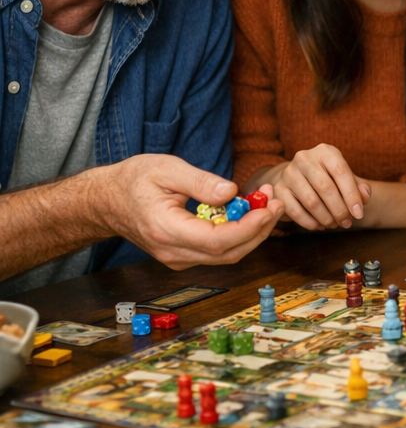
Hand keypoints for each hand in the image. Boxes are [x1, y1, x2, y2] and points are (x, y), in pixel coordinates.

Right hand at [90, 155, 283, 268]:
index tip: (269, 207)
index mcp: (166, 231)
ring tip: (268, 201)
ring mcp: (179, 257)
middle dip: (260, 229)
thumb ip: (200, 182)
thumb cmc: (133, 180)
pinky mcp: (185, 254)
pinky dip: (240, 233)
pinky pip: (220, 250)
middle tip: (277, 201)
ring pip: (228, 255)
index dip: (249, 227)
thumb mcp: (166, 169)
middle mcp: (174, 252)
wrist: (107, 200)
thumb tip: (232, 192)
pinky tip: (249, 210)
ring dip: (254, 231)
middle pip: (229, 253)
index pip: (218, 241)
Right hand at [265, 144, 371, 230]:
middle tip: (346, 223)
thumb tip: (365, 197)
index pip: (341, 171)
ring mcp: (289, 173)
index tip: (359, 214)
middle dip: (339, 210)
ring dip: (326, 218)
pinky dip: (309, 222)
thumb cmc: (328, 178)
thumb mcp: (345, 179)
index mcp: (325, 151)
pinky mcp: (278, 189)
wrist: (299, 178)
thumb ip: (359, 187)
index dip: (352, 195)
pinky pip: (294, 210)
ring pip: (311, 201)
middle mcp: (304, 158)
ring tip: (334, 224)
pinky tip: (318, 225)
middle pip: (326, 187)